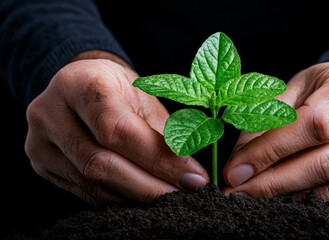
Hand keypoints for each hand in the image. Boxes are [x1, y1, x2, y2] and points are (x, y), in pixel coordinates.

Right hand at [25, 51, 208, 205]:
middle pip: (100, 164)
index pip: (116, 129)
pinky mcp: (41, 165)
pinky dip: (119, 199)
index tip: (192, 179)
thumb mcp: (145, 98)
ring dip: (136, 197)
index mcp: (79, 83)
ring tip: (169, 198)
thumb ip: (165, 134)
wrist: (81, 87)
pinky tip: (142, 197)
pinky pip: (85, 193)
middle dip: (149, 187)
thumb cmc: (120, 90)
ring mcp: (39, 142)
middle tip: (185, 197)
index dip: (156, 159)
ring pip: (93, 185)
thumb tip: (191, 176)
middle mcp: (49, 112)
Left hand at [223, 62, 328, 206]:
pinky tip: (276, 195)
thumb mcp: (293, 87)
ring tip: (250, 194)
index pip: (315, 124)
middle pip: (327, 164)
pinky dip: (300, 201)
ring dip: (284, 196)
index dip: (272, 150)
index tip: (236, 169)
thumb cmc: (321, 87)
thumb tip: (238, 163)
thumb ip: (265, 119)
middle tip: (237, 190)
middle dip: (274, 182)